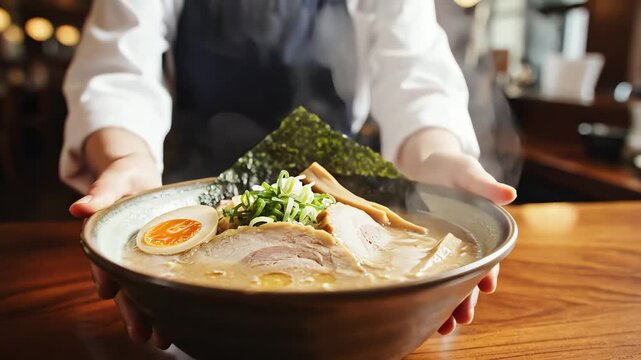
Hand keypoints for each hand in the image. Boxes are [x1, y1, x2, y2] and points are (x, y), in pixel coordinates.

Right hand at [69, 129, 168, 347]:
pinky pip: (164, 278)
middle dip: (132, 309)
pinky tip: (180, 316)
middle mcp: (122, 251)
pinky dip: (169, 298)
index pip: (104, 259)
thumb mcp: (115, 178)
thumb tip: (79, 208)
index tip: (108, 292)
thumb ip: (101, 192)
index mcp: (107, 235)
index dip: (106, 275)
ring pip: (143, 288)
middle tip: (142, 334)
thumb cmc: (125, 175)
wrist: (141, 176)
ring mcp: (141, 256)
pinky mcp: (162, 256)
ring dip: (150, 313)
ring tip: (162, 339)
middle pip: (125, 283)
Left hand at [397, 129, 516, 334]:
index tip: (486, 286)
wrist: (424, 164)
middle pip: (466, 276)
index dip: (486, 272)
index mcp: (480, 231)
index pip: (487, 257)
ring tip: (443, 327)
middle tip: (461, 319)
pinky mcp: (422, 249)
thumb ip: (485, 185)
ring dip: (446, 303)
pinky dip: (425, 290)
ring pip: (447, 281)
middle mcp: (463, 246)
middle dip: (465, 298)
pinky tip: (418, 306)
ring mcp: (442, 250)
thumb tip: (510, 194)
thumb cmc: (451, 167)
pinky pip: (424, 273)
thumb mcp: (467, 172)